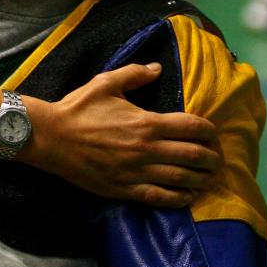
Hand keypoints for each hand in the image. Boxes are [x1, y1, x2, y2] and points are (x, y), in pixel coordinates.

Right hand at [22, 63, 221, 207]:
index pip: (192, 127)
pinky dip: (180, 198)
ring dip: (201, 179)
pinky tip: (187, 196)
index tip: (213, 133)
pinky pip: (161, 197)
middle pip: (194, 155)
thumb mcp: (105, 83)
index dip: (209, 131)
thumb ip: (134, 74)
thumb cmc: (78, 108)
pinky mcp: (125, 189)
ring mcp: (137, 171)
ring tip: (208, 178)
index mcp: (146, 122)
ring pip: (182, 179)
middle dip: (212, 158)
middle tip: (216, 158)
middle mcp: (147, 149)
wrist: (50, 136)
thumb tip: (158, 68)